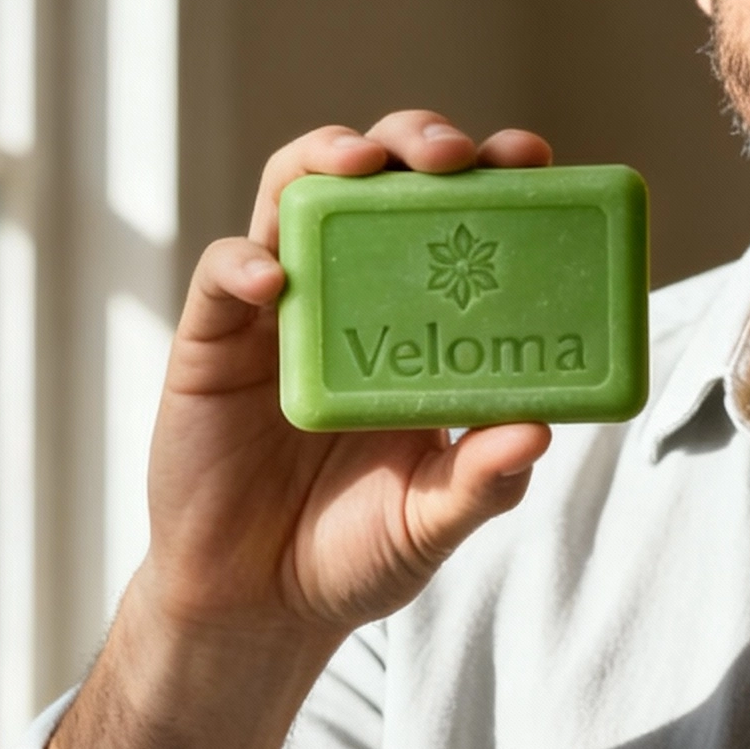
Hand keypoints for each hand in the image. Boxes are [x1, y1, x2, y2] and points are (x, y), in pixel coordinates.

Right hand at [139, 112, 554, 648]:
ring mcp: (281, 308)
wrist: (258, 607)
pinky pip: (222, 274)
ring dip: (327, 157)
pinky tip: (274, 281)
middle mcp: (355, 293)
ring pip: (294, 192)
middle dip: (415, 141)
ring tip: (361, 163)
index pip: (461, 215)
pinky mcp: (212, 341)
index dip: (496, 174)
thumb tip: (537, 431)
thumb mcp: (434, 520)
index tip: (532, 155)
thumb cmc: (357, 548)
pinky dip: (243, 263)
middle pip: (380, 178)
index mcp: (424, 318)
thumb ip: (484, 481)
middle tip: (452, 155)